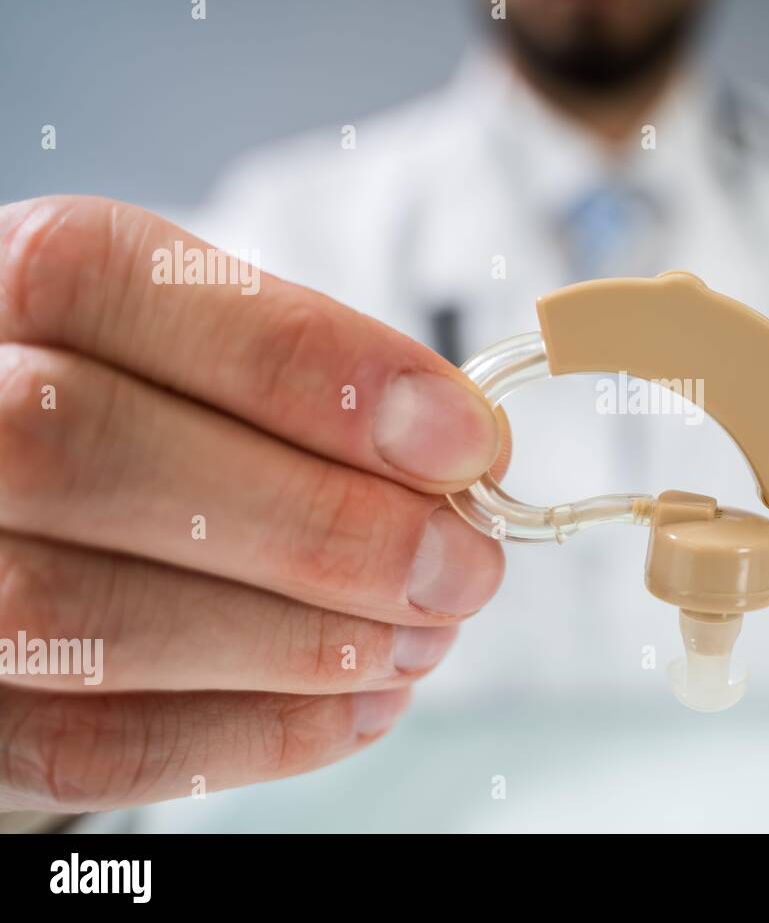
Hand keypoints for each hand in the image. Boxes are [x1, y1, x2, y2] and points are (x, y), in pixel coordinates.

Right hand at [0, 196, 508, 813]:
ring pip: (79, 615)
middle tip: (464, 566)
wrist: (41, 530)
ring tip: (426, 637)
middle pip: (85, 451)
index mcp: (3, 292)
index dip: (306, 361)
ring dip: (300, 640)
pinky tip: (366, 703)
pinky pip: (87, 745)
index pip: (106, 280)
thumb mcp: (209, 360)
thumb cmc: (160, 423)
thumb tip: (466, 450)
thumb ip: (309, 384)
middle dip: (320, 523)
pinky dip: (257, 731)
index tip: (465, 439)